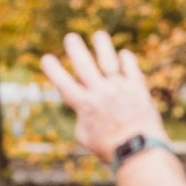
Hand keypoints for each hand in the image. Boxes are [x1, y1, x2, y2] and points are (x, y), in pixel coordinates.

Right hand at [39, 31, 165, 161]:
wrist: (139, 149)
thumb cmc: (110, 148)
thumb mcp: (86, 137)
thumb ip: (83, 118)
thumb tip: (84, 106)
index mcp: (85, 106)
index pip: (64, 84)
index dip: (54, 71)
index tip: (46, 58)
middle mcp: (100, 93)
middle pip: (85, 66)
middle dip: (76, 50)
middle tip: (70, 37)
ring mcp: (119, 88)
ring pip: (109, 61)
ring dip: (103, 46)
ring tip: (99, 35)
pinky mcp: (138, 89)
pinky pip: (131, 69)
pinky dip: (126, 60)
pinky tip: (123, 54)